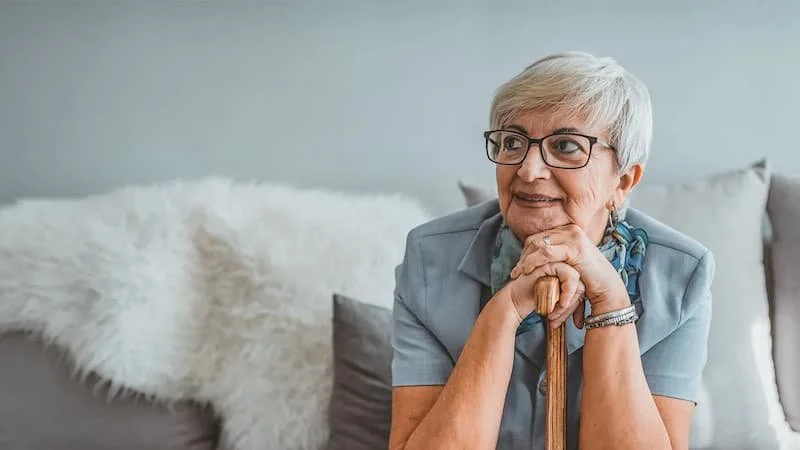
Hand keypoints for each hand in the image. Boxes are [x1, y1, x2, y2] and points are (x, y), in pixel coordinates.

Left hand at [509, 224, 630, 327]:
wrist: (606, 287)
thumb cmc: (587, 278)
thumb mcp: (568, 263)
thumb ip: (555, 256)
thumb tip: (535, 255)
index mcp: (567, 231)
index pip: (539, 238)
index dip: (525, 253)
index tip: (518, 268)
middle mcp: (570, 230)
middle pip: (536, 240)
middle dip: (523, 256)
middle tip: (515, 272)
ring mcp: (573, 236)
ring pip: (539, 245)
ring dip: (526, 260)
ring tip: (519, 274)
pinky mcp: (574, 247)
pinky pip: (546, 253)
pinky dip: (534, 261)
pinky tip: (527, 271)